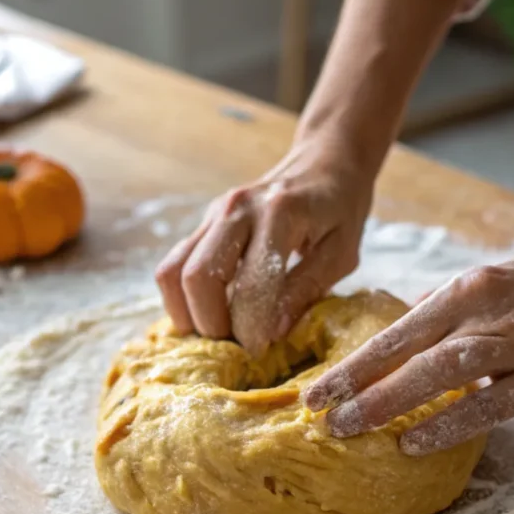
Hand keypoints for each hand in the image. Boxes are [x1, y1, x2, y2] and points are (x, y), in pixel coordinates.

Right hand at [154, 140, 372, 353]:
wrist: (324, 161)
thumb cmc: (340, 210)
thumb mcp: (341, 253)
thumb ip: (306, 289)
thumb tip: (272, 332)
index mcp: (280, 215)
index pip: (250, 285)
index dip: (251, 329)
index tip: (261, 352)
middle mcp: (237, 209)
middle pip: (198, 278)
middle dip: (212, 325)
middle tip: (236, 346)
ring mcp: (213, 213)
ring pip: (173, 272)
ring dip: (188, 314)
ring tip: (218, 334)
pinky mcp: (203, 222)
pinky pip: (173, 266)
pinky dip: (181, 298)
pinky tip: (207, 315)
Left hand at [303, 241, 513, 454]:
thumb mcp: (494, 280)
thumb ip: (447, 307)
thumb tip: (403, 324)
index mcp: (465, 289)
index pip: (395, 332)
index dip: (352, 364)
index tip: (316, 390)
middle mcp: (483, 311)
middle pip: (406, 353)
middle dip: (356, 386)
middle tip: (318, 415)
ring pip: (439, 374)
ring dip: (389, 402)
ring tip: (350, 428)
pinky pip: (489, 405)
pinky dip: (449, 424)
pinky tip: (414, 443)